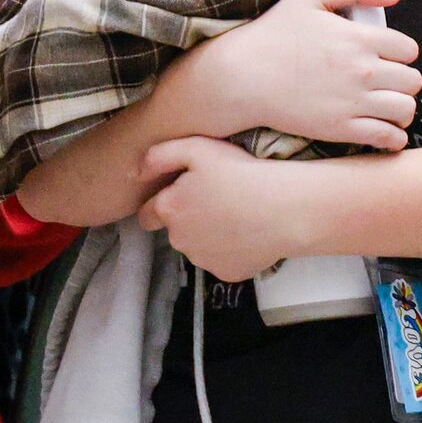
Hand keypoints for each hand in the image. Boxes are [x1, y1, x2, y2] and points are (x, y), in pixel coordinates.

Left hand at [136, 137, 327, 280]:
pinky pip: (221, 261)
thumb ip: (157, 156)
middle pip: (173, 231)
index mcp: (168, 210)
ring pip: (197, 247)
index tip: (183, 195)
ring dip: (207, 235)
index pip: (147, 214)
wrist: (288, 208)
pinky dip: (229, 250)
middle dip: (186, 218)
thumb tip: (133, 172)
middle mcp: (179, 240)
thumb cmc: (243, 173)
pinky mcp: (227, 274)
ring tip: (234, 215)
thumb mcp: (197, 148)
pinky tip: (246, 232)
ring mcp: (203, 260)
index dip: (161, 204)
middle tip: (215, 200)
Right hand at [193, 0, 421, 149]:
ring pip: (406, 109)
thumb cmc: (272, 34)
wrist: (240, 76)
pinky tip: (380, 128)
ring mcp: (354, 102)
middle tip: (384, 82)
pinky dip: (393, 136)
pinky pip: (389, 138)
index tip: (382, 57)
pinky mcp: (342, 129)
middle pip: (413, 81)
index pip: (409, 49)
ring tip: (385, 106)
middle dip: (401, 80)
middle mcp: (363, 71)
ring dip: (401, 108)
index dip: (398, 52)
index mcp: (359, 38)